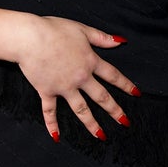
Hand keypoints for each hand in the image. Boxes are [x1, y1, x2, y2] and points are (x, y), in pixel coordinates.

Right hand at [17, 15, 138, 141]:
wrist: (30, 38)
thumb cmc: (54, 29)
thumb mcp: (82, 30)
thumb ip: (102, 38)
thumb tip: (121, 41)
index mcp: (90, 61)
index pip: (113, 75)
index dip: (126, 85)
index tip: (137, 94)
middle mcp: (80, 77)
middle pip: (101, 97)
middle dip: (115, 111)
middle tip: (125, 122)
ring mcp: (64, 87)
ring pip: (81, 109)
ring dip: (92, 124)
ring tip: (101, 136)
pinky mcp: (47, 91)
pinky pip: (50, 111)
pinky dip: (52, 124)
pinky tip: (57, 137)